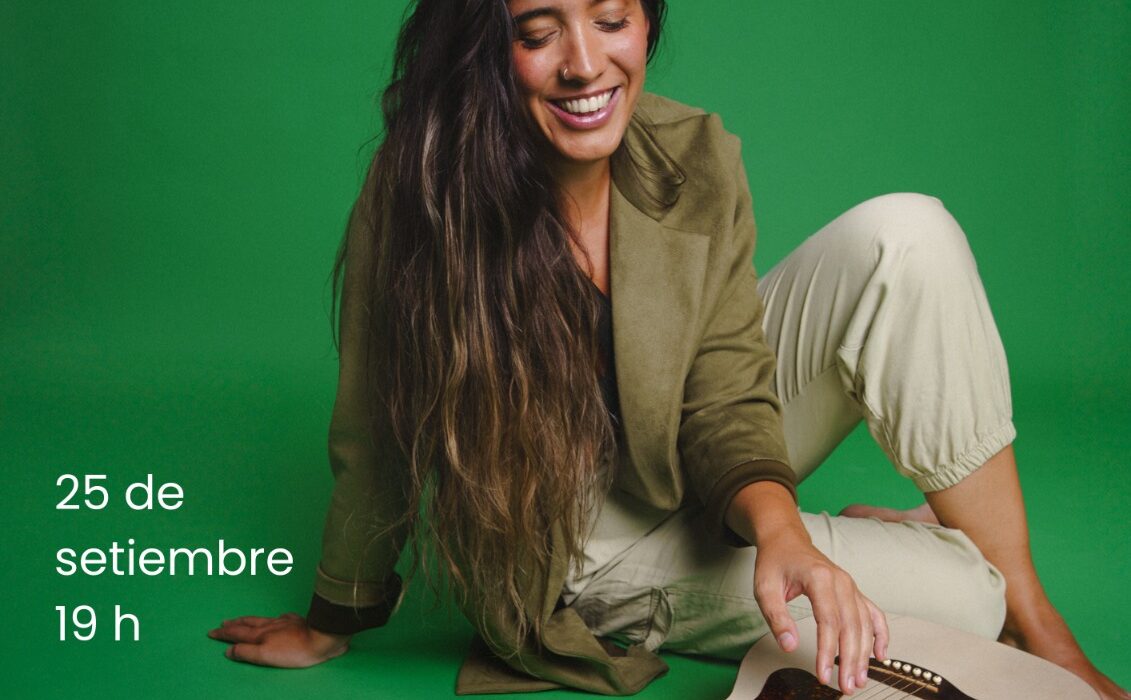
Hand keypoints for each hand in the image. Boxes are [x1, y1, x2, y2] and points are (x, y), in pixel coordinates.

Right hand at [207, 612, 350, 667]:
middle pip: (248, 623)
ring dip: (249, 620)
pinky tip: (278, 617)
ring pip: (262, 619)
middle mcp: (270, 625)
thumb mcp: (265, 656)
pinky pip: (283, 618)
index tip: (212, 631)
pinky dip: (276, 618)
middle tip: (224, 622)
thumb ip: (246, 653)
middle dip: (234, 624)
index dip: (224, 633)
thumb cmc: (294, 651)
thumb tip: (229, 650)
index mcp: (260, 634)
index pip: (237, 633)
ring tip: (242, 619)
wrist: (321, 638)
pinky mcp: (298, 622)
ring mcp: (284, 622)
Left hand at [753, 527, 888, 695]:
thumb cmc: (775, 562)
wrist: (786, 539)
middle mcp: (841, 581)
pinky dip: (880, 634)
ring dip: (864, 654)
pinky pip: (873, 613)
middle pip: (851, 626)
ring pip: (864, 624)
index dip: (827, 651)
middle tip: (845, 687)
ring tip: (858, 679)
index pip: (828, 621)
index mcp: (819, 578)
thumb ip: (776, 617)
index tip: (822, 675)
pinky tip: (880, 655)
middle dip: (850, 660)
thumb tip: (789, 645)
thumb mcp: (765, 588)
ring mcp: (850, 586)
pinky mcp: (853, 591)